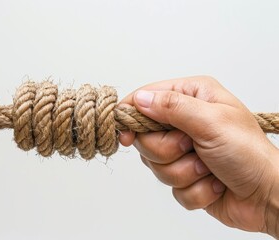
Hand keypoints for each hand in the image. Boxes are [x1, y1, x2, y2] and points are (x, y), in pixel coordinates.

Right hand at [119, 76, 278, 236]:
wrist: (268, 195)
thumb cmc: (249, 153)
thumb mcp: (211, 122)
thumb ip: (172, 107)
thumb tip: (139, 100)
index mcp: (191, 98)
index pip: (145, 99)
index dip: (131, 116)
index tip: (126, 134)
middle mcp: (184, 121)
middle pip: (145, 137)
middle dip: (168, 150)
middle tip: (193, 148)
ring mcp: (183, 150)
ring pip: (155, 164)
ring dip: (184, 172)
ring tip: (208, 167)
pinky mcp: (185, 176)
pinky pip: (171, 187)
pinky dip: (193, 189)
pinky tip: (213, 183)